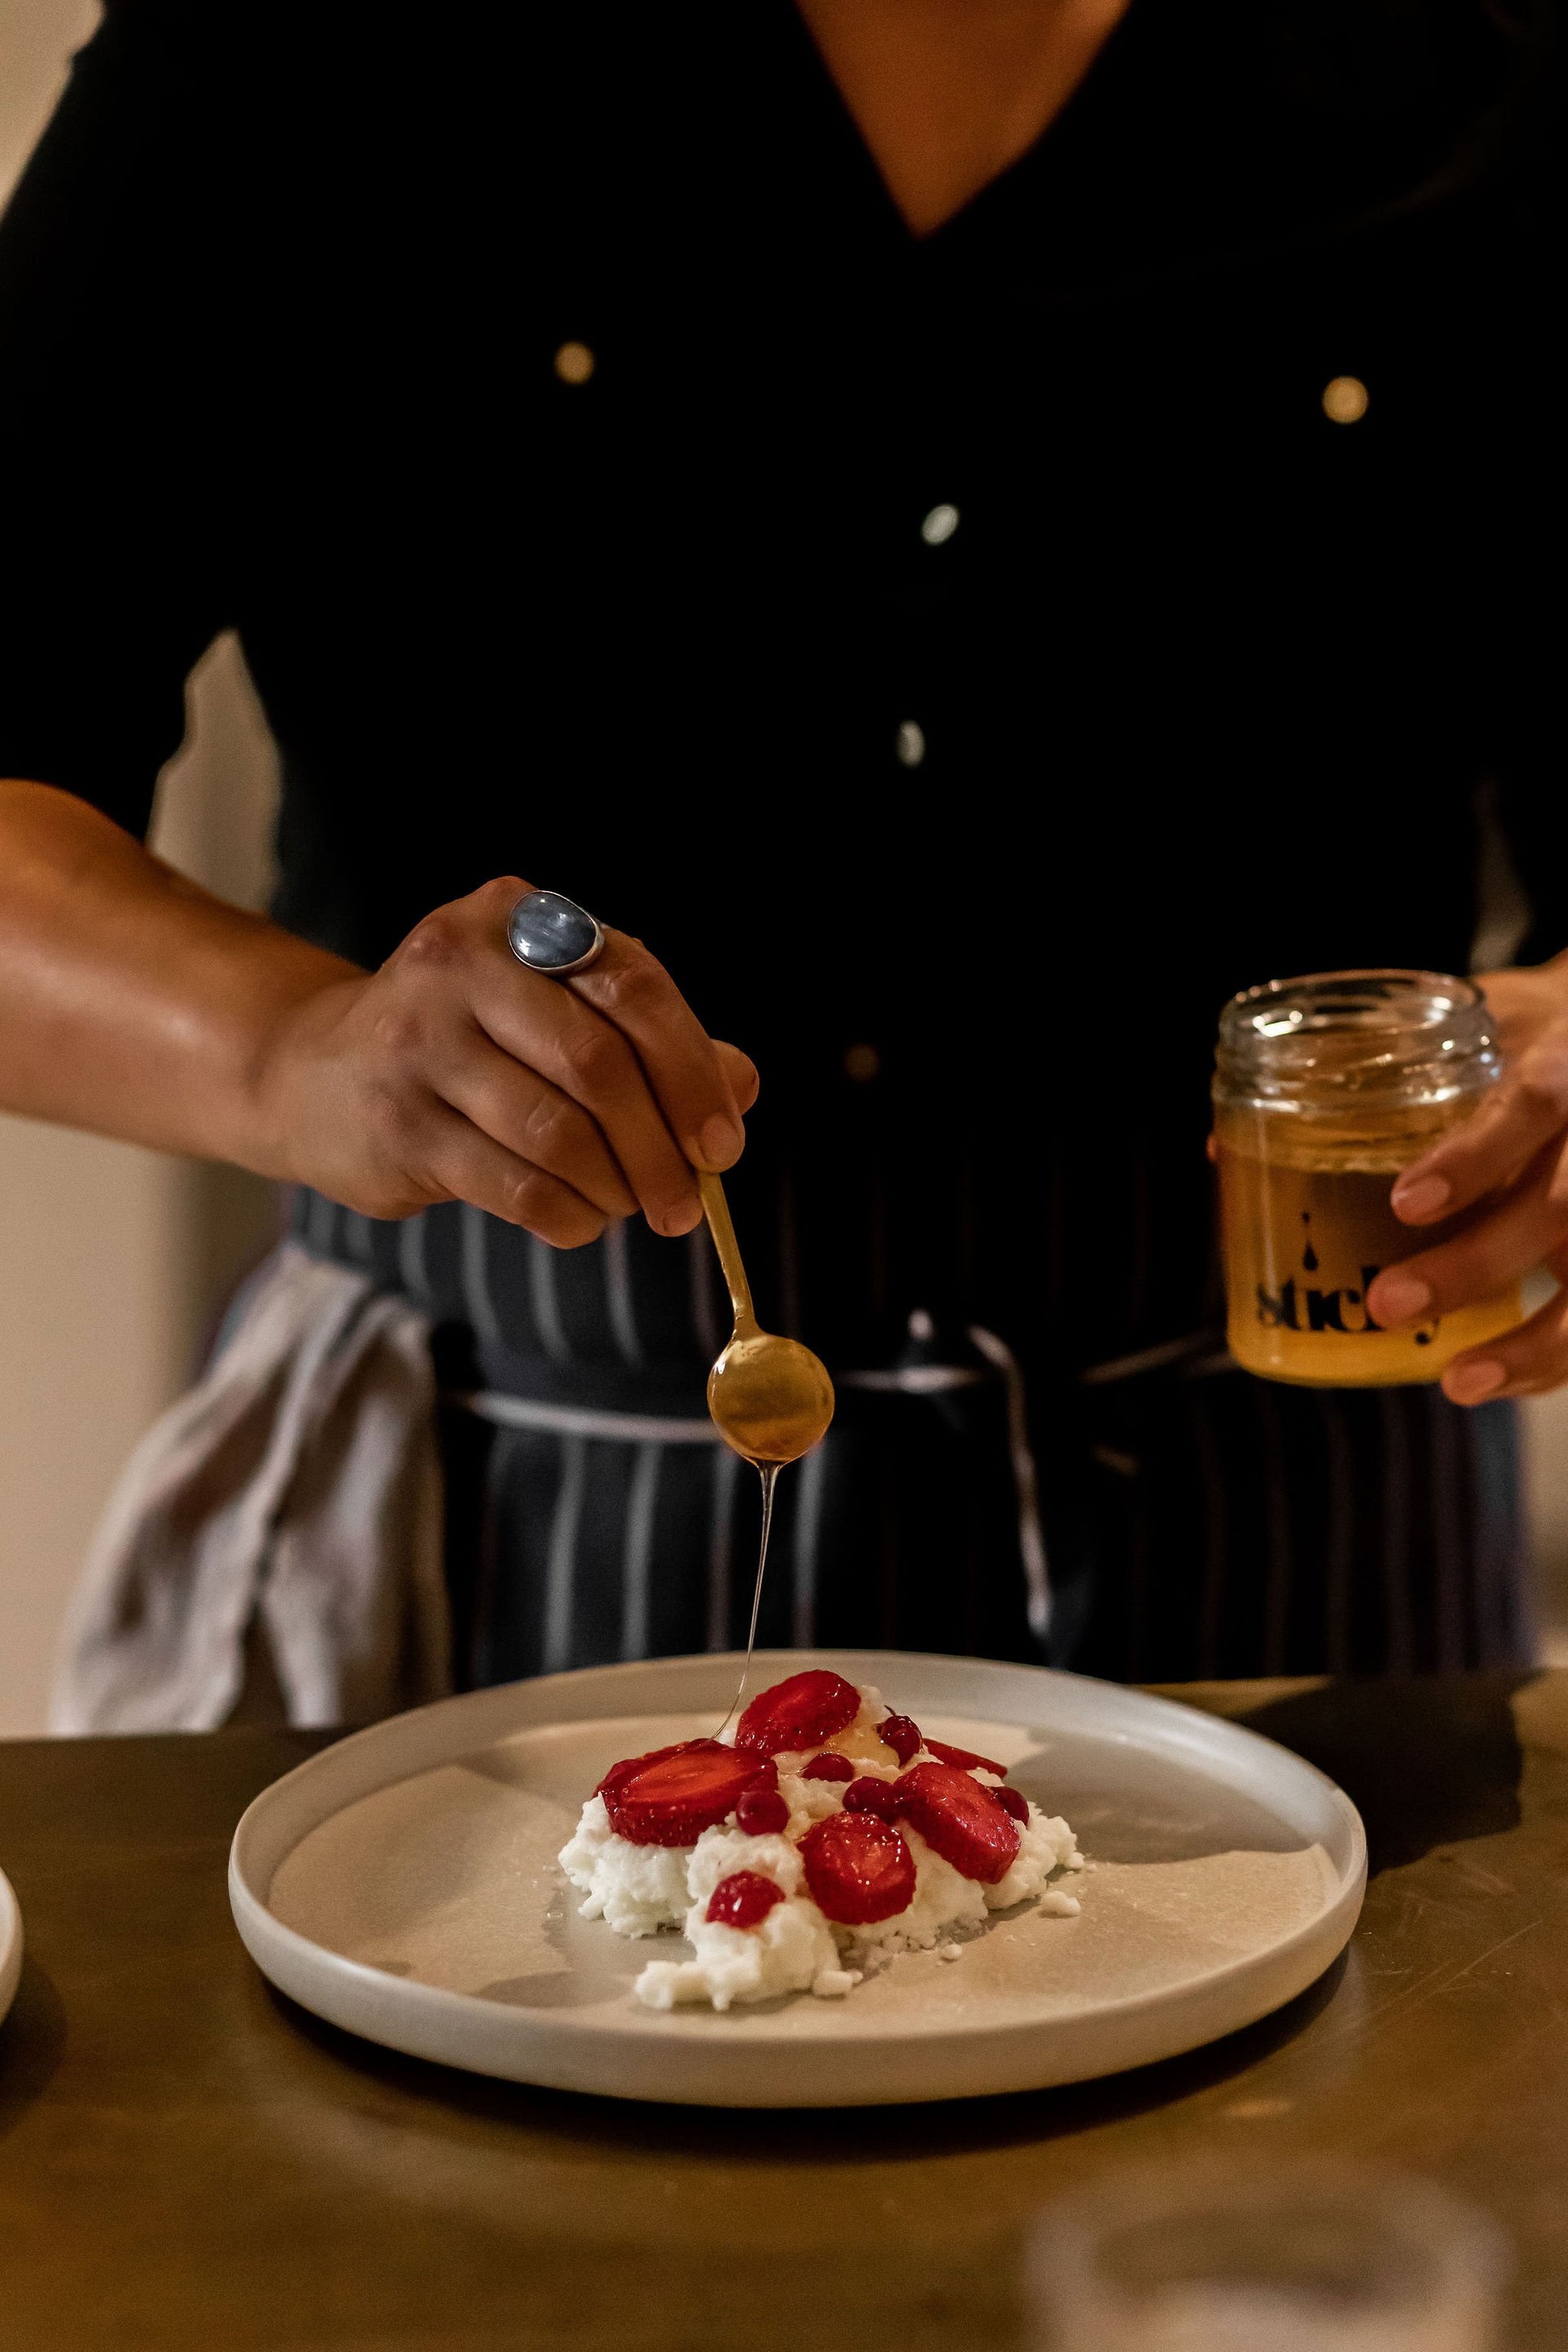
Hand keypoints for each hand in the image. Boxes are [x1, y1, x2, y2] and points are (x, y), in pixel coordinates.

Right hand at [253, 875, 757, 1244]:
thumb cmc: (467, 1043)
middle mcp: (460, 964)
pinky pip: (515, 1185)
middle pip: (597, 1063)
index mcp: (514, 918)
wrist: (314, 1075)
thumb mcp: (551, 1014)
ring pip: (558, 1132)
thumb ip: (647, 1040)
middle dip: (659, 1146)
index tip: (723, 1143)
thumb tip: (740, 1086)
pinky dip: (568, 1214)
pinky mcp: (398, 1123)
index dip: (690, 1070)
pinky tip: (582, 1219)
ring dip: (615, 1186)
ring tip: (629, 1205)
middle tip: (686, 1203)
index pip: (631, 985)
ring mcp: (418, 1042)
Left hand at [1366, 956, 1567, 1400]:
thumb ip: (1357, 1074)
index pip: (1530, 1107)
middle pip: (1556, 1207)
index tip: (1405, 1203)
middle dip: (1475, 1264)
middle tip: (1389, 1301)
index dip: (1471, 1159)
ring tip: (1458, 1382)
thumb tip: (1222, 1148)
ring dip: (1532, 1342)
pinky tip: (1489, 1384)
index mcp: (1557, 1070)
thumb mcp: (1454, 1028)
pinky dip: (1546, 1360)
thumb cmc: (1516, 1037)